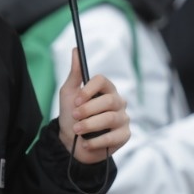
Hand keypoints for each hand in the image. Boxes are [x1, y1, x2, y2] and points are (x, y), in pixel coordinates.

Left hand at [57, 48, 129, 163]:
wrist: (72, 143)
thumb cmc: (71, 116)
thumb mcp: (68, 94)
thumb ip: (74, 73)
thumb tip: (75, 50)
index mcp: (105, 89)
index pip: (102, 81)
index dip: (88, 90)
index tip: (76, 101)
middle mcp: (117, 101)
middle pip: (108, 100)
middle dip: (88, 110)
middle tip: (75, 117)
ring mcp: (123, 118)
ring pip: (110, 118)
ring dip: (90, 125)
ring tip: (77, 130)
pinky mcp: (124, 135)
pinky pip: (114, 136)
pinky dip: (97, 141)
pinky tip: (86, 143)